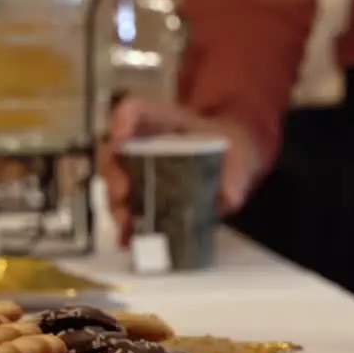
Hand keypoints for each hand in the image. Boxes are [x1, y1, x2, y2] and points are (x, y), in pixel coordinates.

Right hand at [99, 98, 260, 248]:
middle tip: (123, 195)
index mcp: (163, 123)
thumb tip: (227, 197)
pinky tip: (129, 241)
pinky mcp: (143, 200)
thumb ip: (235, 172)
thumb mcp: (239, 154)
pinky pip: (126, 212)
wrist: (231, 163)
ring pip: (115, 186)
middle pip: (115, 154)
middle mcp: (142, 146)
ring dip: (117, 207)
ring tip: (126, 227)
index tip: (120, 136)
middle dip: (115, 177)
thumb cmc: (228, 150)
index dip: (122, 120)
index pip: (134, 110)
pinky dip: (125, 228)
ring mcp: (138, 173)